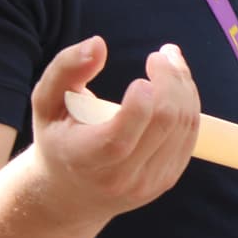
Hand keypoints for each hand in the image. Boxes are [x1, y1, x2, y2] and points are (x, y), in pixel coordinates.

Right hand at [36, 37, 200, 219]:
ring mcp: (149, 182)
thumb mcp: (46, 102)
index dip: (139, 106)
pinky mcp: (167, 179)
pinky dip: (189, 102)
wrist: (72, 194)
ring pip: (184, 125)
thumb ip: (65, 68)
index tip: (142, 78)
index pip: (119, 139)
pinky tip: (176, 83)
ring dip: (183, 85)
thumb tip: (99, 43)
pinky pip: (190, 134)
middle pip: (163, 123)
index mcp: (85, 160)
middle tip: (161, 54)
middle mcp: (120, 178)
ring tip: (169, 61)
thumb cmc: (58, 137)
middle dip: (169, 80)